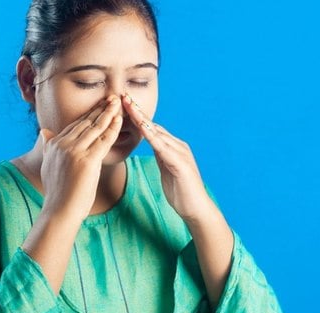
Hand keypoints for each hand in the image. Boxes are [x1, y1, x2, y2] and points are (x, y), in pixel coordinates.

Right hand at [40, 95, 122, 220]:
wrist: (59, 210)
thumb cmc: (58, 193)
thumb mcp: (48, 166)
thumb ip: (47, 147)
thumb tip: (44, 132)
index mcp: (54, 144)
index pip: (75, 124)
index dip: (88, 114)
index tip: (99, 105)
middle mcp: (62, 144)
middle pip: (85, 122)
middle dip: (100, 109)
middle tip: (111, 97)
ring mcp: (74, 151)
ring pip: (95, 128)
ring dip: (108, 113)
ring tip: (117, 102)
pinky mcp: (86, 160)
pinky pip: (103, 140)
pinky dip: (112, 128)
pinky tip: (119, 119)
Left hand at [121, 93, 209, 222]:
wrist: (196, 209)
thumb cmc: (181, 193)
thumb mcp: (167, 170)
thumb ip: (161, 156)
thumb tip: (152, 146)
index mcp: (172, 148)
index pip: (151, 129)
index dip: (137, 117)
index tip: (123, 105)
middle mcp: (178, 146)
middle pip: (154, 126)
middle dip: (137, 112)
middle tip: (123, 96)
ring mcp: (181, 154)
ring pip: (158, 133)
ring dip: (142, 120)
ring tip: (129, 107)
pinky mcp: (181, 164)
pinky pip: (164, 149)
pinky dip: (153, 138)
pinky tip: (143, 130)